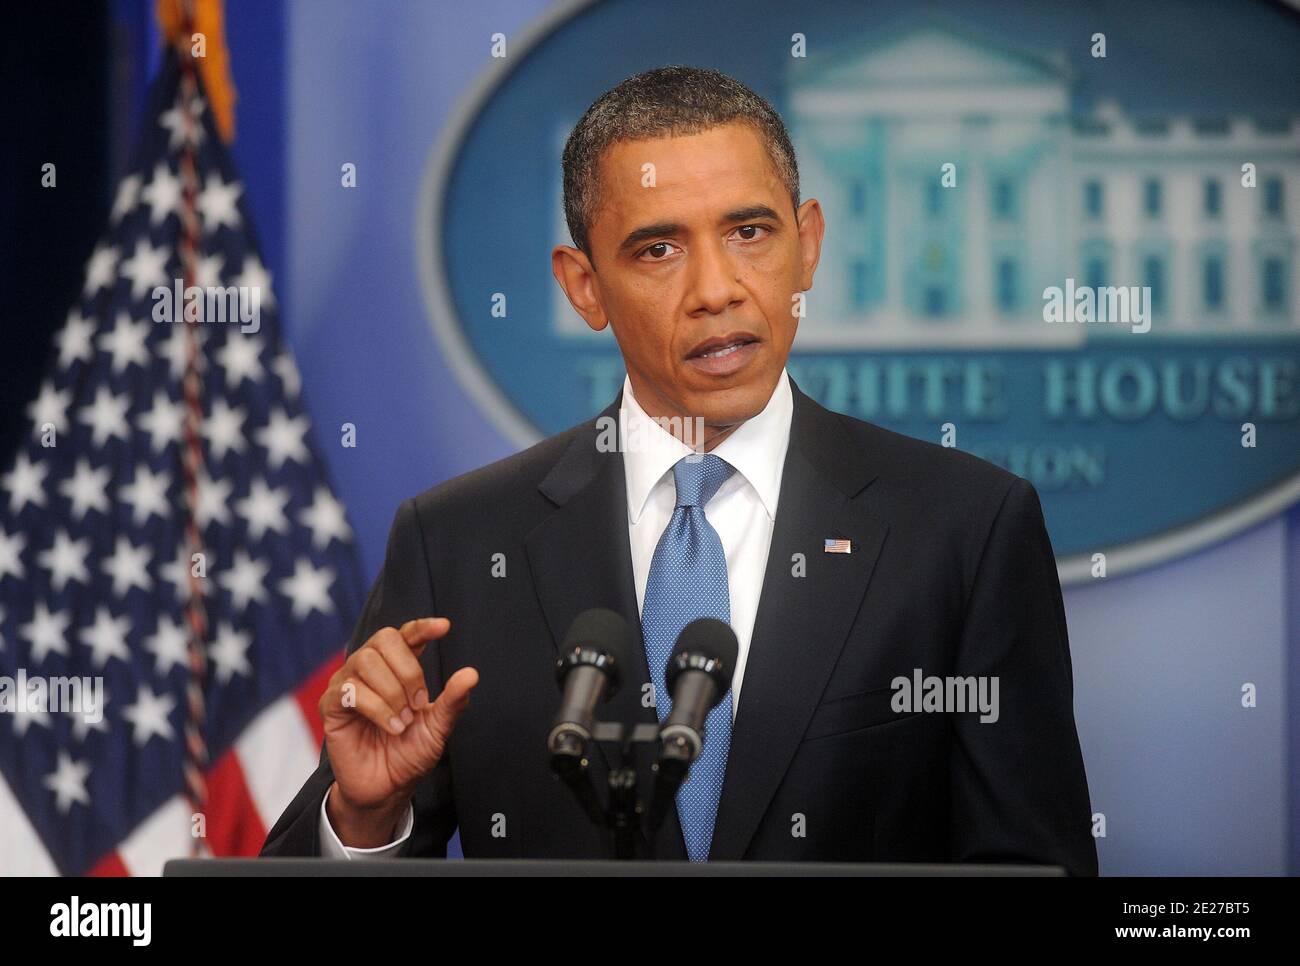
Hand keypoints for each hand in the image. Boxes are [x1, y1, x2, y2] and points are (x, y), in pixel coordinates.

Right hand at [320, 618, 477, 845]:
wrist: (388, 788)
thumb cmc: (410, 753)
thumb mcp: (438, 727)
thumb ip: (453, 701)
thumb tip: (471, 674)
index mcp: (397, 667)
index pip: (406, 634)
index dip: (422, 627)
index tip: (444, 627)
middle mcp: (371, 669)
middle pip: (384, 639)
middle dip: (408, 671)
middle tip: (419, 704)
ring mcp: (348, 684)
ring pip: (365, 662)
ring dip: (392, 693)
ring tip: (403, 722)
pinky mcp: (331, 705)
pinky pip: (349, 690)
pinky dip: (376, 708)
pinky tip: (391, 726)